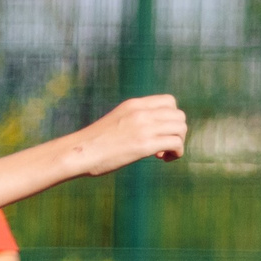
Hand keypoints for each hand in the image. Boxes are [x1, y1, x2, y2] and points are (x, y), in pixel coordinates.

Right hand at [69, 94, 187, 175]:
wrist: (79, 152)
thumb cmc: (94, 143)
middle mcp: (141, 112)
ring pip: (181, 129)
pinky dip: (176, 153)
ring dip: (178, 142)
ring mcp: (144, 128)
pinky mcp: (145, 145)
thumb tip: (152, 133)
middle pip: (179, 116)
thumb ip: (134, 120)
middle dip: (177, 132)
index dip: (171, 117)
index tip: (159, 131)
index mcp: (134, 104)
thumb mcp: (116, 122)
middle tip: (162, 145)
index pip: (170, 101)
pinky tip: (163, 159)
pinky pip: (176, 144)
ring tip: (163, 154)